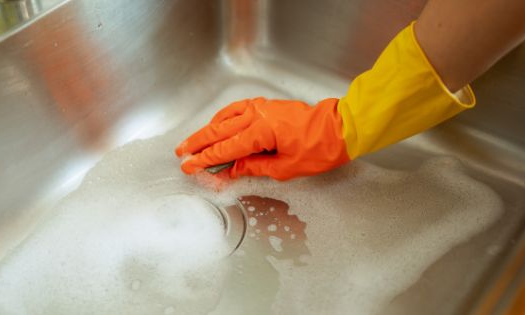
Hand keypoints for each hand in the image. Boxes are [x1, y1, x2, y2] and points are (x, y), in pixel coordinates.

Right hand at [175, 97, 350, 179]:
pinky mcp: (267, 106)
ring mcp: (262, 108)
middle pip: (219, 131)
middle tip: (181, 154)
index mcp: (261, 132)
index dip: (204, 160)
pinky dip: (223, 118)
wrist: (343, 128)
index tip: (189, 167)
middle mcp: (257, 116)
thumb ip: (255, 168)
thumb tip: (233, 170)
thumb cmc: (321, 148)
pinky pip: (237, 109)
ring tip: (193, 142)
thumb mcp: (286, 168)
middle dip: (198, 144)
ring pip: (225, 118)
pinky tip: (217, 124)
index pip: (225, 149)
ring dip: (207, 130)